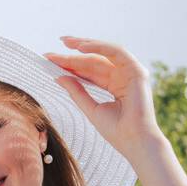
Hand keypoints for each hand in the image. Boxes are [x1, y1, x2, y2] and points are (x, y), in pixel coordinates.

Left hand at [43, 36, 163, 161]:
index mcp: (114, 85)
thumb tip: (59, 77)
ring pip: (103, 54)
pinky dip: (99, 47)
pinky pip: (116, 52)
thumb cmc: (116, 131)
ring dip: (84, 46)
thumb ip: (77, 92)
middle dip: (73, 55)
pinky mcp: (137, 71)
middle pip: (94, 61)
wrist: (134, 142)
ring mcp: (130, 73)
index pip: (89, 71)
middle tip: (50, 52)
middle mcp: (122, 76)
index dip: (70, 65)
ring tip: (65, 43)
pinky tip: (81, 47)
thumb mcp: (91, 108)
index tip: (50, 61)